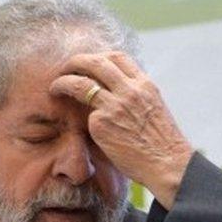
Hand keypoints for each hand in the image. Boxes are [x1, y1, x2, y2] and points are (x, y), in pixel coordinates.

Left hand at [49, 51, 193, 209]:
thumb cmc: (161, 143)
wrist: (166, 164)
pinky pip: (85, 114)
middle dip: (76, 61)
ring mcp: (114, 106)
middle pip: (95, 62)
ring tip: (55, 87)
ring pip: (81, 83)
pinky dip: (77, 115)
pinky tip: (72, 121)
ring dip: (63, 81)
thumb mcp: (154, 108)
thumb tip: (115, 91)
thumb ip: (135, 96)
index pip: (117, 57)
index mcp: (144, 85)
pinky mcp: (101, 124)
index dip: (99, 57)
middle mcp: (129, 90)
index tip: (89, 64)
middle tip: (65, 68)